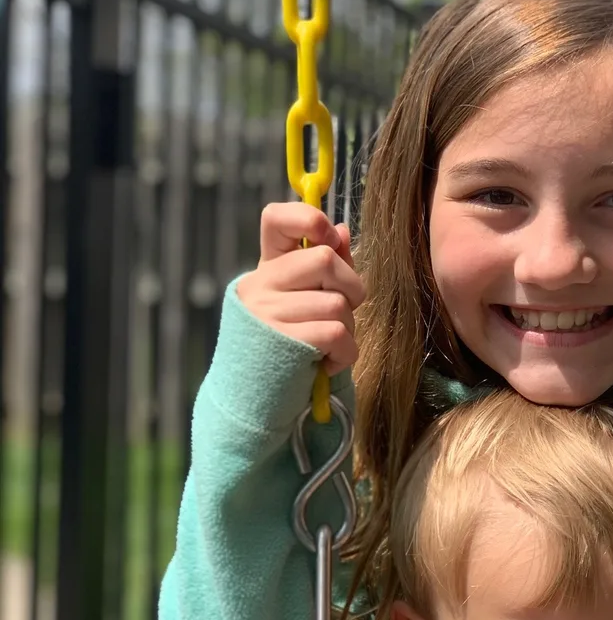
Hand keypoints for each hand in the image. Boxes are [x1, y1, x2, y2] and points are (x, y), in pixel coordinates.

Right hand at [236, 202, 365, 373]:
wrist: (255, 402)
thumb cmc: (290, 348)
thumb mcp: (305, 302)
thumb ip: (325, 269)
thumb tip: (342, 230)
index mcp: (266, 268)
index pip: (275, 218)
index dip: (309, 218)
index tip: (329, 238)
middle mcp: (259, 285)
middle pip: (325, 259)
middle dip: (351, 288)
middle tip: (343, 312)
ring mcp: (266, 313)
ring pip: (337, 303)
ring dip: (349, 329)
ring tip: (329, 346)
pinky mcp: (281, 343)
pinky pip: (337, 334)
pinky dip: (345, 353)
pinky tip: (327, 363)